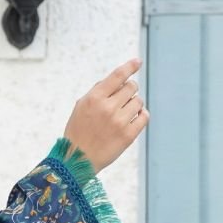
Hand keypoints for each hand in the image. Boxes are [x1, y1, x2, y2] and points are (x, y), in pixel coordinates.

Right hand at [61, 56, 147, 174]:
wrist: (77, 161)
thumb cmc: (78, 132)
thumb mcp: (81, 106)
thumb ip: (98, 91)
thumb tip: (119, 79)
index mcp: (95, 98)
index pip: (118, 76)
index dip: (130, 66)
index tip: (137, 62)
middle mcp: (108, 108)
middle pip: (131, 87)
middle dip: (129, 90)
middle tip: (122, 99)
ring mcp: (119, 122)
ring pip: (139, 101)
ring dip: (134, 104)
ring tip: (124, 113)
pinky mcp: (128, 135)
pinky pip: (144, 117)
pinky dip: (142, 115)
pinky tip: (135, 118)